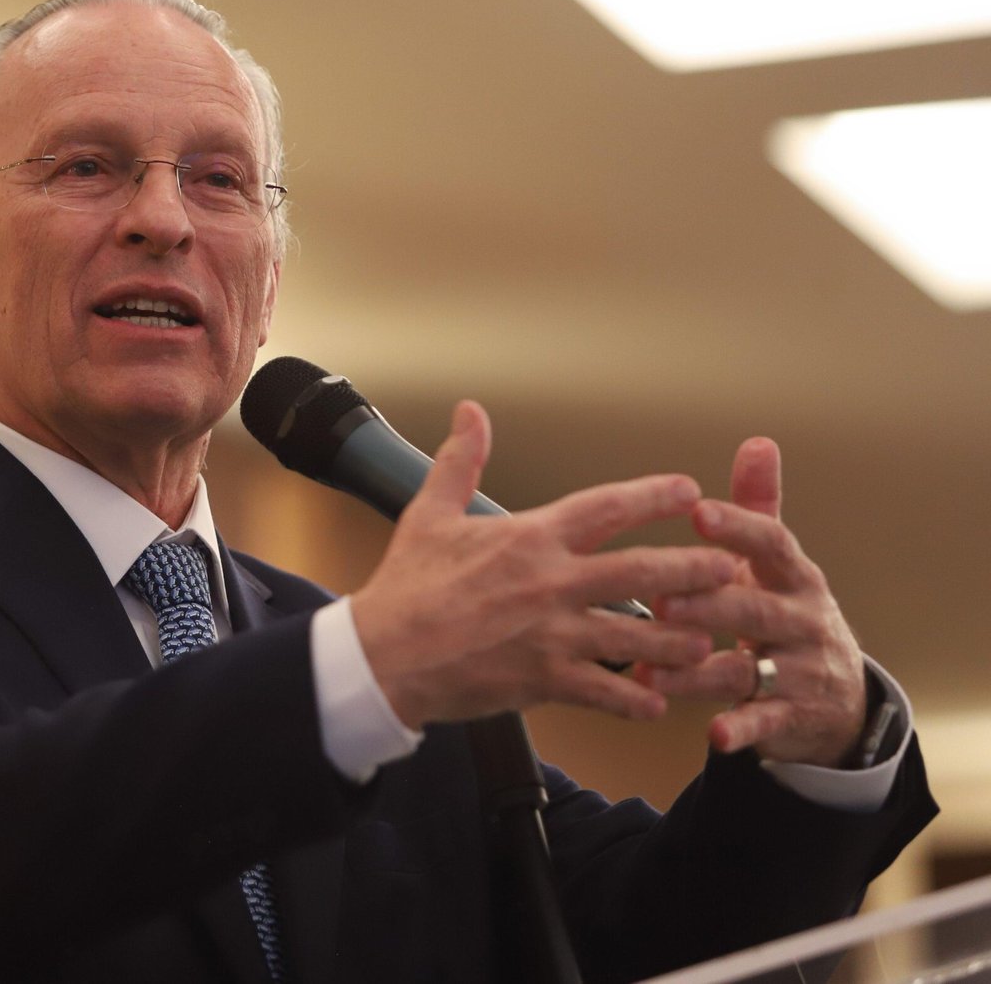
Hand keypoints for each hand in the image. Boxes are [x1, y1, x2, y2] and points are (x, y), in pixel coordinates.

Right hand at [351, 402, 735, 728]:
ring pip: (639, 636)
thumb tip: (470, 411)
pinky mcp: (544, 681)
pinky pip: (606, 692)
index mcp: (530, 537)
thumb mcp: (430, 513)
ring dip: (681, 640)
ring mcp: (552, 634)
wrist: (382, 655)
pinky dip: (636, 698)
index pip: (607, 507)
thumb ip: (461, 461)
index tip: (691, 489)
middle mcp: (551, 583)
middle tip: (731, 569)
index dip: (655, 495)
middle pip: (643, 571)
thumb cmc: (405, 586)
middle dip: (695, 569)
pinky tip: (659, 701)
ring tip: (713, 642)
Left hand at [639, 438, 866, 766]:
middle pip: (755, 607)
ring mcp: (801, 670)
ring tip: (652, 672)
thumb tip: (757, 441)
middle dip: (710, 604)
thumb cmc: (785, 611)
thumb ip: (761, 507)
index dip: (738, 527)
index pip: (771, 543)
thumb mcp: (776, 563)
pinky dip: (740, 728)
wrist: (834, 695)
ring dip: (698, 672)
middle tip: (662, 599)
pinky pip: (765, 721)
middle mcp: (802, 619)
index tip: (698, 511)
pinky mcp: (793, 716)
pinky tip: (713, 735)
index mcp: (793, 575)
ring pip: (747, 668)